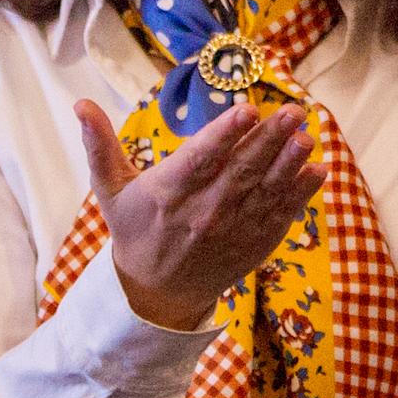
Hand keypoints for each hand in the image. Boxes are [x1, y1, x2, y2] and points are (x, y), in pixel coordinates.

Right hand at [76, 98, 321, 331]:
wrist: (156, 293)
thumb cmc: (134, 231)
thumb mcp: (110, 191)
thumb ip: (99, 147)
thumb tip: (81, 104)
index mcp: (169, 194)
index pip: (201, 160)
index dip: (225, 135)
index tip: (247, 110)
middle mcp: (203, 213)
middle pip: (241, 172)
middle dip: (270, 140)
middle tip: (294, 111)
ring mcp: (232, 231)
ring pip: (265, 192)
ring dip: (290, 164)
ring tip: (307, 136)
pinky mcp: (252, 245)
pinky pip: (280, 217)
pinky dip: (300, 195)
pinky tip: (317, 171)